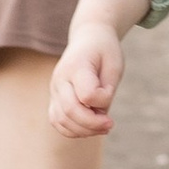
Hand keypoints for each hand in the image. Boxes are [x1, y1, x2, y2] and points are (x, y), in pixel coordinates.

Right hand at [49, 22, 126, 140]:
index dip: (103, 100)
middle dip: (93, 124)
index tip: (111, 94)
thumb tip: (98, 114)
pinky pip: (57, 121)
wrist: (88, 38)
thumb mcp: (115, 64)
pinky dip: (72, 130)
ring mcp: (54, 89)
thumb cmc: (105, 51)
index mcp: (77, 66)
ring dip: (83, 130)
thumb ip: (107, 90)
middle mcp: (60, 78)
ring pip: (61, 120)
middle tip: (111, 124)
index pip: (87, 95)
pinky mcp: (54, 98)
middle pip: (70, 110)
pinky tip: (89, 128)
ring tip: (102, 127)